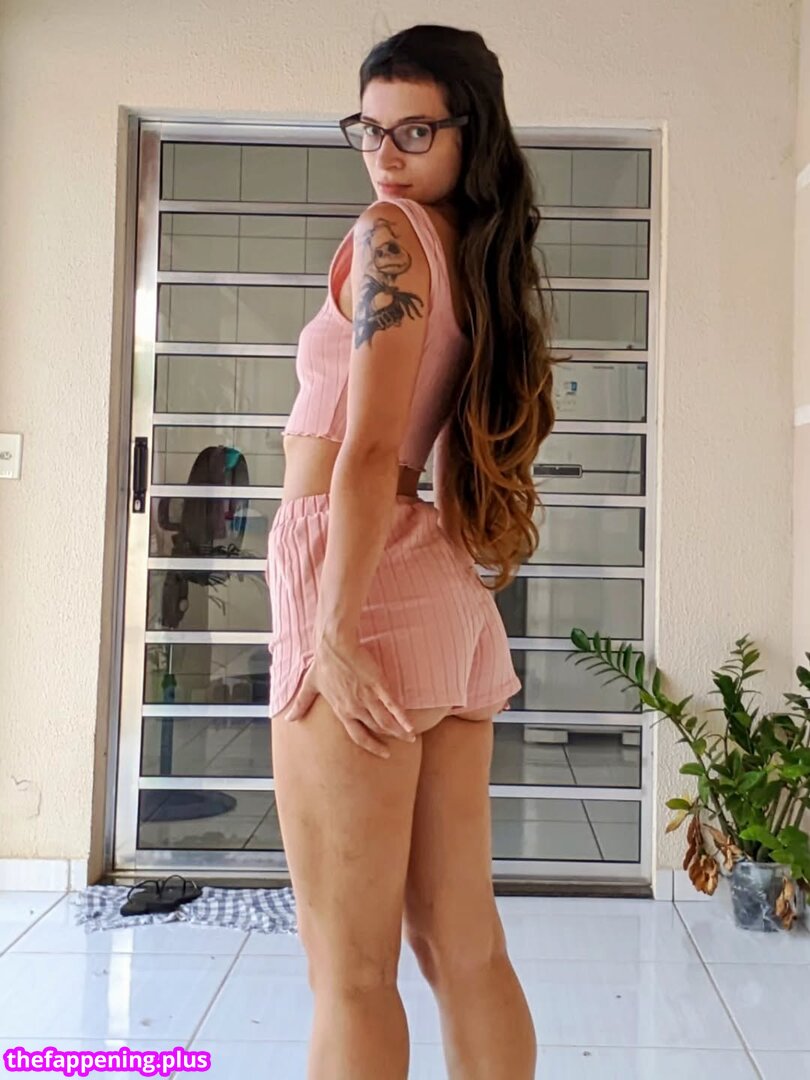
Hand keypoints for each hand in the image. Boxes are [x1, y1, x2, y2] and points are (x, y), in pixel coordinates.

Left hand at [281, 631, 415, 758]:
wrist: (334, 645)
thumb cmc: (322, 663)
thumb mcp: (310, 686)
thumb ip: (302, 704)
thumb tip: (289, 718)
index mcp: (342, 710)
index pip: (358, 735)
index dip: (371, 745)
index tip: (382, 752)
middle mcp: (355, 708)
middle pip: (376, 729)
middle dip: (390, 739)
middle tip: (402, 743)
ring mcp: (368, 698)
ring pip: (386, 721)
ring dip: (399, 731)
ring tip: (411, 737)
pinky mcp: (378, 685)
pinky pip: (392, 705)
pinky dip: (402, 718)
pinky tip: (411, 726)